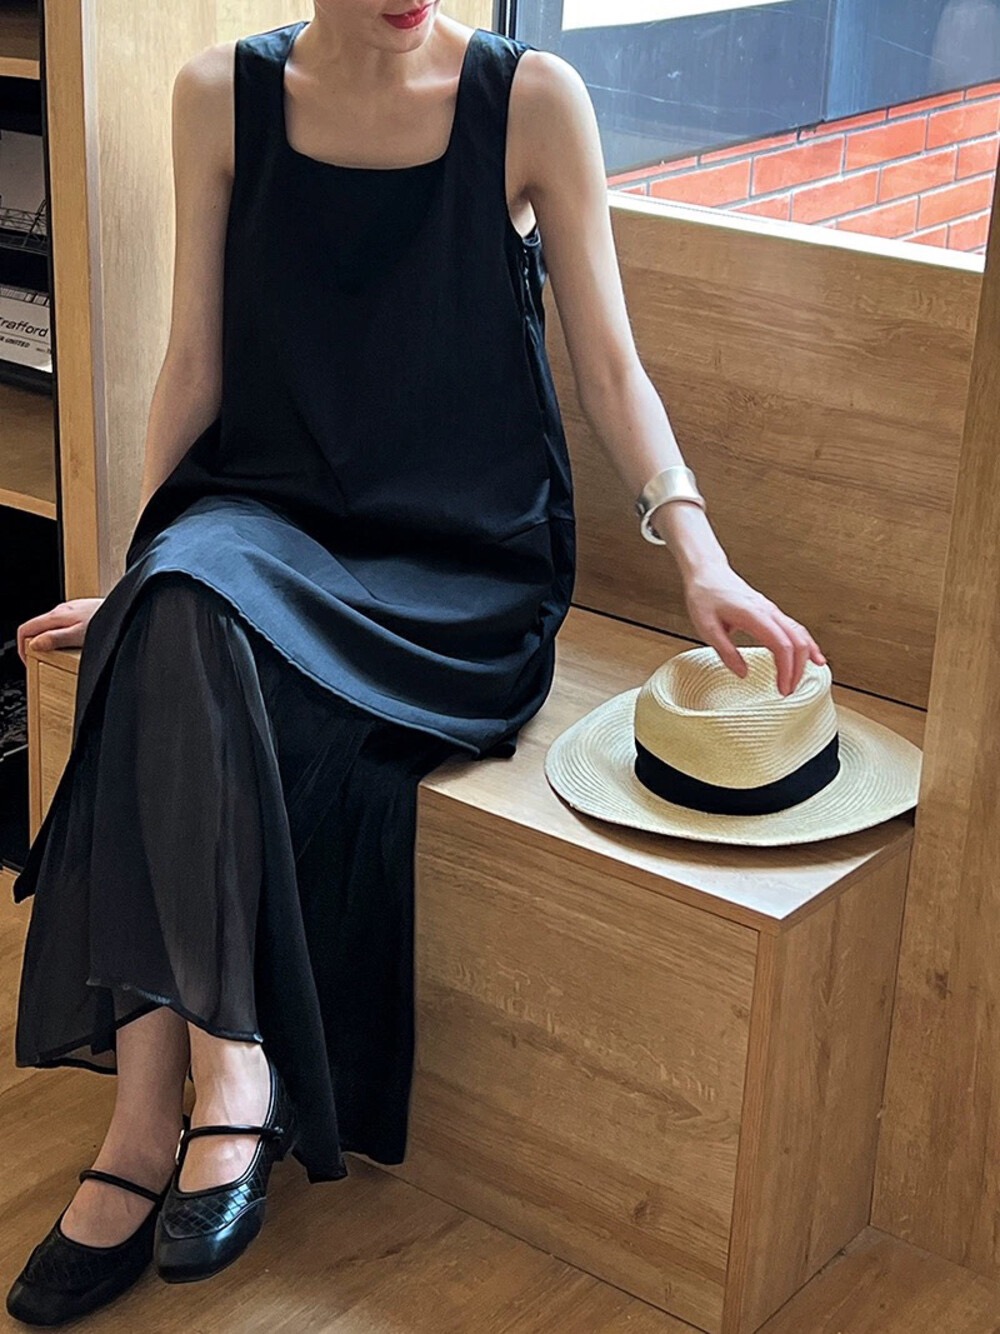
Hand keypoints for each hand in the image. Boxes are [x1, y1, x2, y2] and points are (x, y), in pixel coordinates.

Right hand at [17, 598, 105, 665]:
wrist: (129, 609)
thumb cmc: (109, 620)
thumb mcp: (80, 636)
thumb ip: (56, 639)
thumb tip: (35, 644)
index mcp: (57, 615)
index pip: (26, 629)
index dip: (22, 648)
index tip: (28, 661)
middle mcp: (62, 610)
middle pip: (37, 628)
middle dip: (35, 646)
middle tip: (41, 662)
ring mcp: (72, 610)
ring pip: (51, 627)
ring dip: (49, 642)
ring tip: (58, 656)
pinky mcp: (82, 612)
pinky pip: (64, 625)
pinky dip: (62, 637)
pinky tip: (74, 646)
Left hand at [681, 561, 826, 696]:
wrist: (707, 572)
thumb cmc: (705, 595)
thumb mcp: (707, 627)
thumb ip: (726, 652)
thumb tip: (743, 674)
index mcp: (754, 616)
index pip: (781, 645)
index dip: (786, 669)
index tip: (783, 688)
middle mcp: (768, 612)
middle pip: (797, 642)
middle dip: (798, 669)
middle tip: (789, 691)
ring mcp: (772, 610)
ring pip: (800, 634)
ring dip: (804, 658)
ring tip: (802, 679)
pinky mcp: (770, 611)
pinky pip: (794, 628)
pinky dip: (805, 644)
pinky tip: (810, 655)